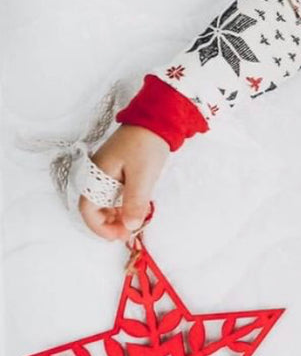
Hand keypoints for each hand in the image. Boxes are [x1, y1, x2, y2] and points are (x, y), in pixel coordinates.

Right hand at [77, 125, 168, 240]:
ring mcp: (108, 171)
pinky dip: (123, 204)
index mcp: (97, 175)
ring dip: (117, 216)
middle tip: (129, 234)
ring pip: (106, 201)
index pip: (87, 208)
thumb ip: (134, 202)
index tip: (117, 237)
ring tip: (135, 224)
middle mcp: (98, 174)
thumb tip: (130, 226)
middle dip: (109, 224)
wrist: (157, 117)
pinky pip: (115, 193)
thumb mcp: (142, 176)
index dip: (99, 227)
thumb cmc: (147, 144)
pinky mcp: (119, 169)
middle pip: (95, 207)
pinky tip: (137, 210)